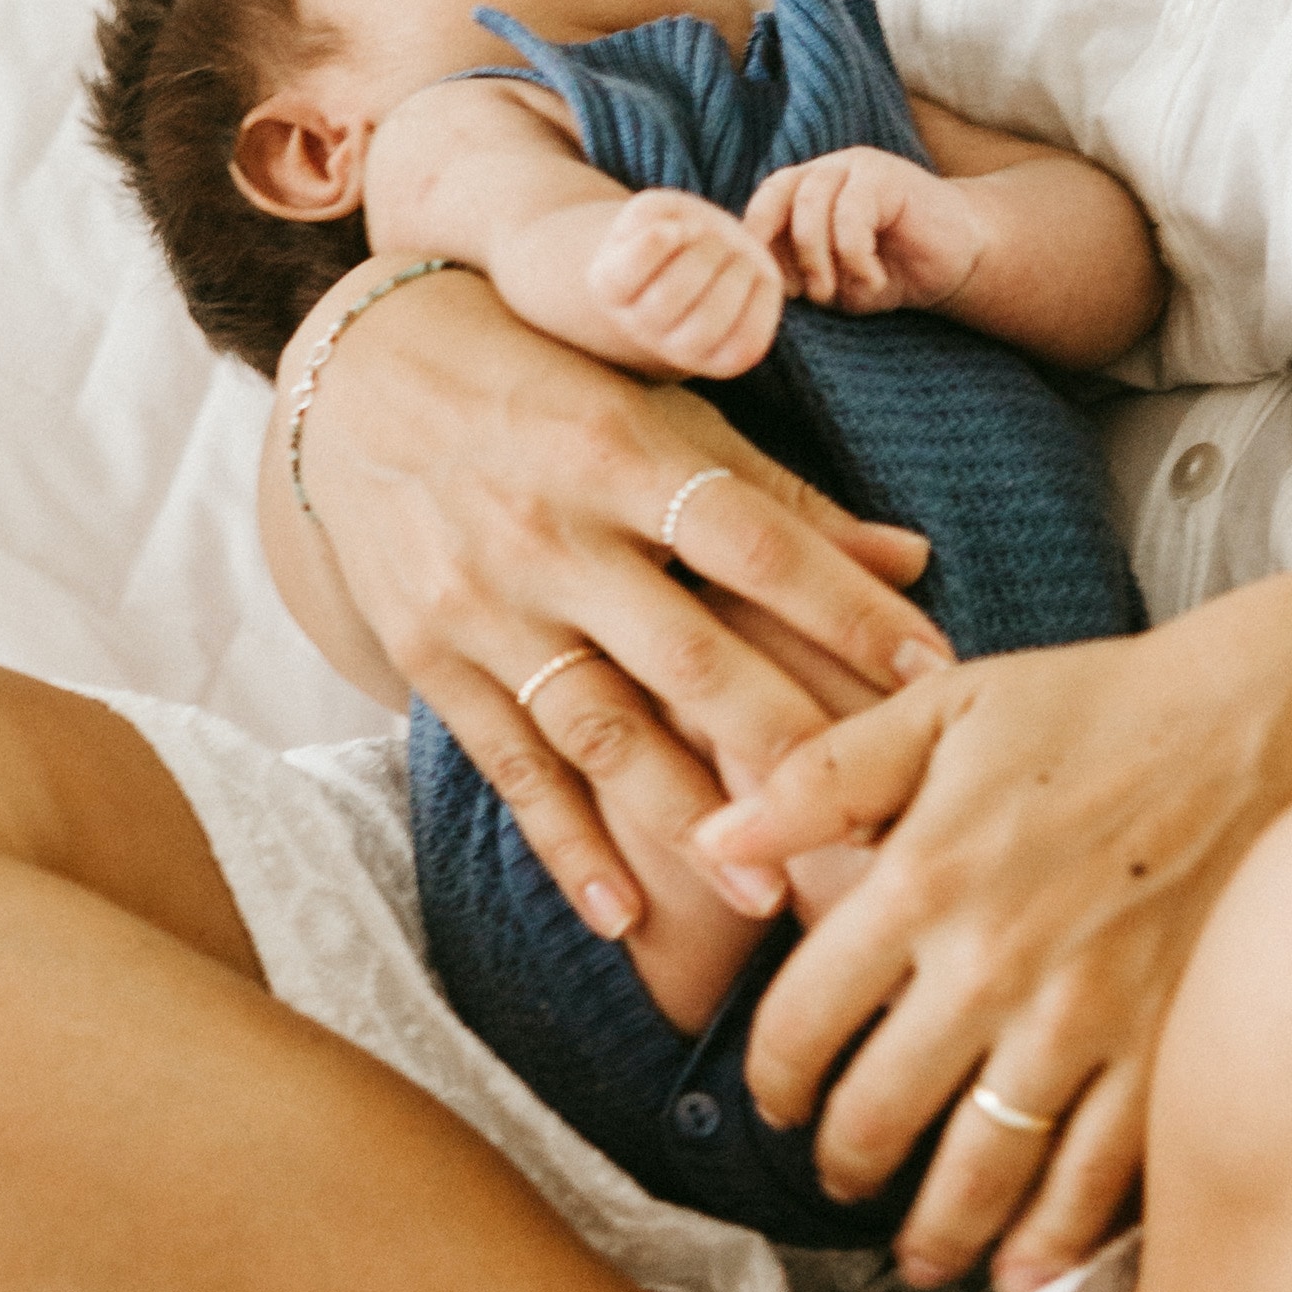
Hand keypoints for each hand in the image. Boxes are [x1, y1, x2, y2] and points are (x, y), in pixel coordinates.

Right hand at [286, 271, 948, 950]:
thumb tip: (913, 559)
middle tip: (867, 827)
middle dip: (782, 745)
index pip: (756, 539)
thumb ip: (781, 495)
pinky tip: (621, 915)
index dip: (846, 608)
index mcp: (623, 448)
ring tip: (766, 897)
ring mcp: (484, 601)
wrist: (357, 376)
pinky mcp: (428, 657)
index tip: (934, 674)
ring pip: (598, 727)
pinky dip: (564, 844)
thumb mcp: (656, 405)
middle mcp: (552, 529)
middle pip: (686, 653)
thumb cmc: (544, 382)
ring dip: (685, 819)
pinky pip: (507, 763)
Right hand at [581, 186, 785, 378]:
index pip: (628, 269)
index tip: (673, 227)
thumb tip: (676, 234)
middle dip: (703, 252)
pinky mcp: (724, 360)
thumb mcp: (654, 210)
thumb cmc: (671, 235)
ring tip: (736, 255)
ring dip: (734, 274)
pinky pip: (747, 341)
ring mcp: (681, 351)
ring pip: (708, 323)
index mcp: (610, 287)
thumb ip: (653, 214)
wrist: (689, 273)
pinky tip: (757, 276)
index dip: (657, 239)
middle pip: (669, 296)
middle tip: (713, 238)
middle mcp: (640, 327)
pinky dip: (761, 300)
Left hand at [688, 599, 1291, 1291]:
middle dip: (844, 1164)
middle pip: (878, 1116)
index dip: (775, 1079)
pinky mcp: (1159, 1051)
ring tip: (915, 1254)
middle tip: (841, 1176)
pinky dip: (1050, 1244)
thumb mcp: (939, 708)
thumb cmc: (1088, 705)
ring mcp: (1080, 1020)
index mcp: (920, 878)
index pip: (803, 1021)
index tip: (779, 1098)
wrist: (1250, 721)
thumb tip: (714, 839)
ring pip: (978, 1171)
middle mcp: (991, 965)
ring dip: (933, 1232)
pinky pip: (1093, 1179)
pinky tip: (1020, 1271)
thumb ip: (818, 779)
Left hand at [743, 146, 991, 316]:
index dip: (755, 242)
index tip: (762, 286)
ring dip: (815, 257)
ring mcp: (855, 167)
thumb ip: (799, 275)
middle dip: (782, 251)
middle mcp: (824, 172)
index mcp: (803, 192)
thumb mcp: (835, 282)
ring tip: (833, 293)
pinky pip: (852, 213)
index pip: (762, 204)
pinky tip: (873, 281)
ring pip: (811, 203)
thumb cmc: (891, 272)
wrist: (958, 259)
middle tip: (798, 293)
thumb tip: (763, 281)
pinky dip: (854, 256)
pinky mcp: (887, 175)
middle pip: (778, 196)